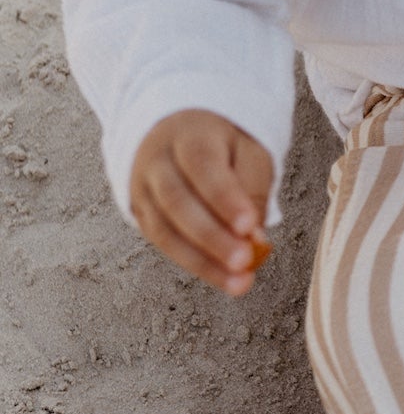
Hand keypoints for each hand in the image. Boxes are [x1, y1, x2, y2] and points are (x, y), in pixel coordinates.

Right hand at [131, 110, 273, 294]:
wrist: (177, 131)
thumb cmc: (221, 145)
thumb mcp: (248, 151)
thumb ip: (253, 188)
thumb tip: (255, 238)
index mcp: (188, 135)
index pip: (202, 165)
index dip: (224, 197)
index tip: (249, 225)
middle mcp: (157, 161)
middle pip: (176, 200)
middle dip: (212, 236)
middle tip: (244, 261)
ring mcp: (142, 188)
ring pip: (164, 229)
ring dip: (202, 261)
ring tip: (238, 281)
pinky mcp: (140, 213)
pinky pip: (162, 242)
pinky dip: (193, 263)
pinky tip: (221, 275)